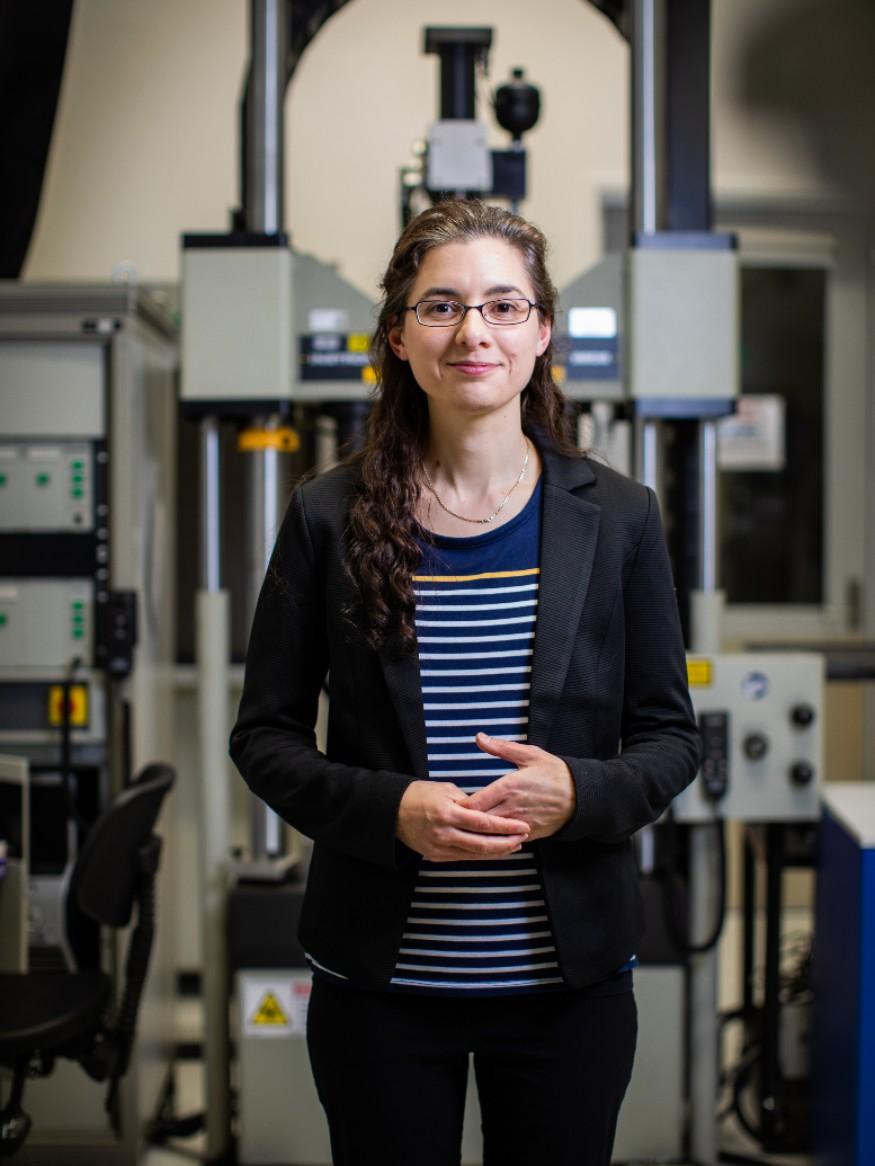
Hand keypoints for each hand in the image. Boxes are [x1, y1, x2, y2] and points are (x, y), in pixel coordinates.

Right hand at [396, 779, 529, 861]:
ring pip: (476, 854)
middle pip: (483, 844)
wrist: (392, 812)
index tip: (523, 826)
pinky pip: (465, 857)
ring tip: (515, 845)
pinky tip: (495, 851)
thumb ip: (468, 802)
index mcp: (448, 813)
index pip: (484, 823)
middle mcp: (445, 833)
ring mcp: (440, 848)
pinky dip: (482, 855)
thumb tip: (487, 810)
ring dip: (498, 851)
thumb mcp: (445, 790)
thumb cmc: (420, 795)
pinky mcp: (437, 857)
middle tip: (524, 838)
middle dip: (507, 843)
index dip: (506, 827)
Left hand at [459, 734, 576, 840]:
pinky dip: (494, 840)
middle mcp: (512, 808)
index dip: (459, 806)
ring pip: (491, 834)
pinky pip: (505, 841)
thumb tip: (479, 737)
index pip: (475, 803)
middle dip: (464, 821)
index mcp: (509, 786)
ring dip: (478, 832)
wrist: (582, 796)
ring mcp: (520, 823)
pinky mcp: (529, 834)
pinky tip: (485, 836)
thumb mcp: (529, 754)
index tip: (450, 804)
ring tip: (464, 829)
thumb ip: (501, 748)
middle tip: (451, 819)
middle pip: (479, 821)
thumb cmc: (555, 773)